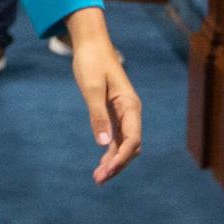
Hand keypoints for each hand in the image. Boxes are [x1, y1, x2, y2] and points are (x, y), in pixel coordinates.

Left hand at [69, 27, 140, 183]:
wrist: (91, 44)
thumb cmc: (92, 62)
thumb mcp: (92, 88)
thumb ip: (98, 116)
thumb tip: (104, 144)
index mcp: (130, 105)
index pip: (132, 139)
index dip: (122, 158)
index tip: (108, 171)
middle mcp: (131, 111)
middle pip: (130, 146)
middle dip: (118, 164)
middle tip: (99, 179)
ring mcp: (123, 113)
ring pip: (124, 144)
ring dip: (113, 161)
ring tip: (98, 178)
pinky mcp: (114, 112)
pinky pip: (117, 137)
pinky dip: (110, 151)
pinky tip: (101, 164)